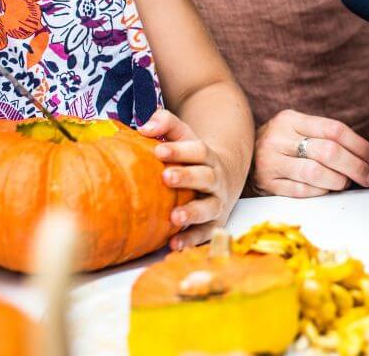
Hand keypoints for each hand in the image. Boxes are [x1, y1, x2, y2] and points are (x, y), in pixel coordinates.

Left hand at [140, 109, 234, 249]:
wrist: (224, 177)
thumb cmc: (192, 157)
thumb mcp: (183, 136)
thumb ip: (165, 124)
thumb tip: (144, 127)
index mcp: (207, 157)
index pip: (197, 150)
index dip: (179, 150)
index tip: (158, 151)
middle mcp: (216, 179)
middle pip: (206, 177)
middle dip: (187, 177)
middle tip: (165, 177)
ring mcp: (216, 202)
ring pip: (210, 207)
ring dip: (193, 212)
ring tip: (174, 217)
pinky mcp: (214, 223)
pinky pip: (205, 233)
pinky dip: (191, 239)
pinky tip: (173, 244)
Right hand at [251, 110, 368, 197]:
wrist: (238, 156)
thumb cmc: (280, 144)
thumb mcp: (296, 129)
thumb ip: (325, 136)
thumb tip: (367, 155)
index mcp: (291, 119)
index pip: (334, 129)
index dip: (359, 146)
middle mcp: (278, 138)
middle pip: (328, 151)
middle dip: (355, 166)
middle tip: (367, 176)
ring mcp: (270, 161)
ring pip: (316, 172)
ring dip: (339, 180)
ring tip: (346, 182)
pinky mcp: (267, 183)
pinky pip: (302, 190)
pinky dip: (321, 191)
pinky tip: (328, 189)